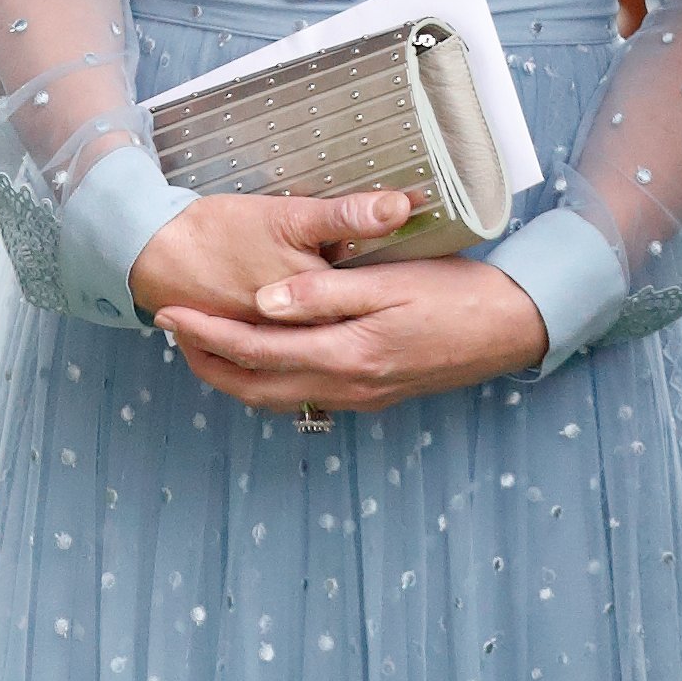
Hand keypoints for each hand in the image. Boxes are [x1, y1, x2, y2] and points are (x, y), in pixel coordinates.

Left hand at [129, 191, 548, 414]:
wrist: (513, 328)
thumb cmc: (457, 294)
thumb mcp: (390, 282)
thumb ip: (324, 294)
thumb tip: (262, 302)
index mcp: (347, 354)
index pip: (256, 348)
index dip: (206, 332)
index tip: (168, 311)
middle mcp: (347, 386)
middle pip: (255, 386)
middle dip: (206, 361)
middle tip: (170, 332)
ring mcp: (361, 396)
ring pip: (276, 398)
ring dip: (233, 376)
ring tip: (202, 346)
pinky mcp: (373, 394)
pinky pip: (303, 395)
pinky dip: (269, 380)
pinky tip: (262, 358)